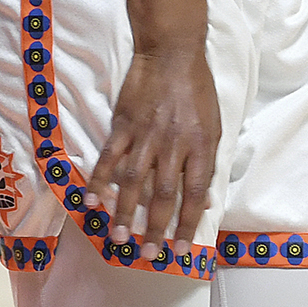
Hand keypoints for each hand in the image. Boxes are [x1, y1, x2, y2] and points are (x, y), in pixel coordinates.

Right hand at [86, 45, 220, 251]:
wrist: (172, 52)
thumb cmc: (197, 91)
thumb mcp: (215, 125)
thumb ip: (207, 163)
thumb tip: (205, 200)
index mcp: (201, 145)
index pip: (195, 194)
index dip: (187, 224)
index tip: (180, 250)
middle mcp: (174, 144)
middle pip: (163, 194)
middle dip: (155, 228)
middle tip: (148, 254)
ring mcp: (146, 135)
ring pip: (132, 182)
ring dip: (124, 213)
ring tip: (118, 239)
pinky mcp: (123, 125)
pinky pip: (108, 159)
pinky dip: (99, 181)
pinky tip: (93, 203)